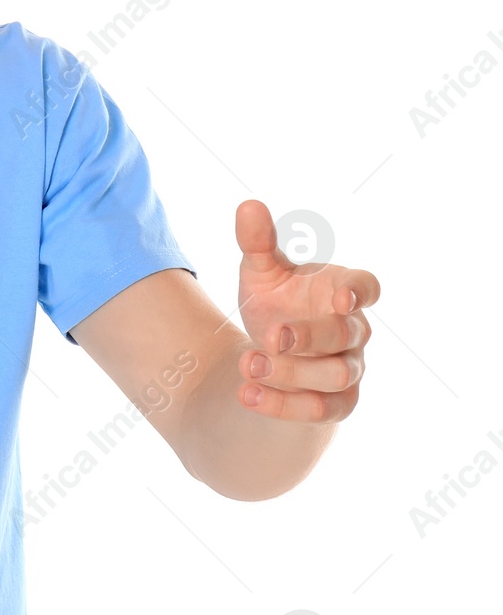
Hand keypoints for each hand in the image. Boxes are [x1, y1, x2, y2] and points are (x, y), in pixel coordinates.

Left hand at [232, 198, 379, 421]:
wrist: (269, 350)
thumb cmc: (276, 300)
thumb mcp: (260, 271)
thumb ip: (257, 243)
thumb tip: (248, 205)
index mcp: (341, 290)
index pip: (367, 286)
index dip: (359, 292)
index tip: (338, 297)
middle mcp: (353, 330)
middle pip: (348, 335)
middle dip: (310, 338)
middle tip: (271, 336)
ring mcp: (349, 367)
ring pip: (337, 376)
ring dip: (293, 373)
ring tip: (248, 363)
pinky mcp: (337, 402)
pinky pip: (323, 410)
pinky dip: (285, 405)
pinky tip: (247, 394)